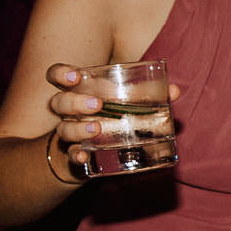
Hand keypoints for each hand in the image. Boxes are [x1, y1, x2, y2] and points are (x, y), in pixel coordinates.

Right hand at [43, 63, 182, 173]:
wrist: (88, 153)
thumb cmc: (108, 118)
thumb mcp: (124, 103)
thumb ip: (147, 96)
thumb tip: (173, 91)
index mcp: (78, 92)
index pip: (57, 77)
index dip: (60, 74)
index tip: (75, 77)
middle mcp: (68, 112)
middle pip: (58, 102)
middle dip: (75, 102)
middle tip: (97, 104)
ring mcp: (69, 134)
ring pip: (63, 129)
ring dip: (78, 129)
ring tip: (97, 129)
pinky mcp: (74, 154)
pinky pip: (69, 155)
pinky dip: (75, 155)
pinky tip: (83, 156)